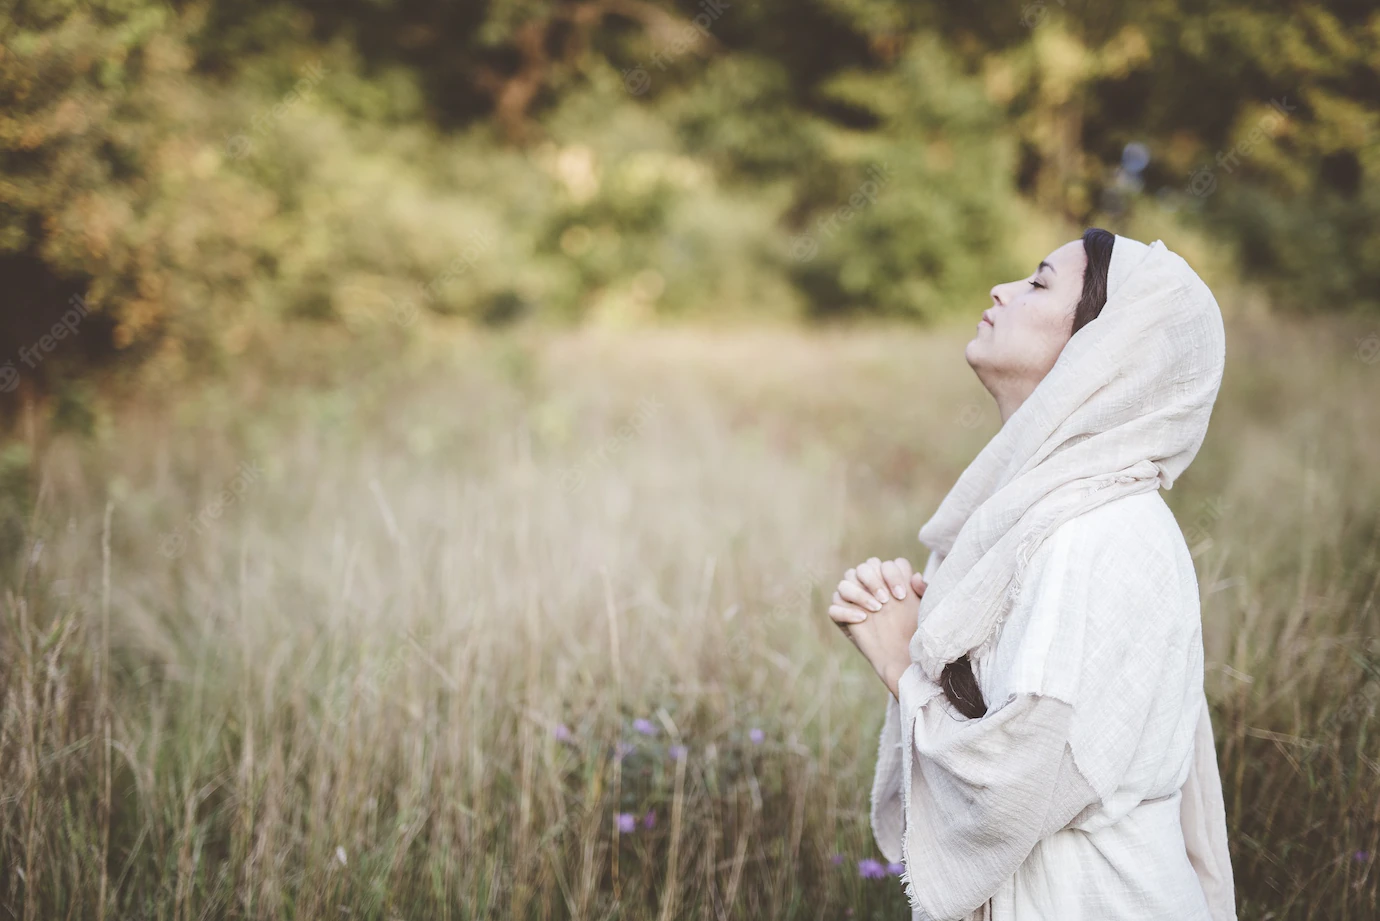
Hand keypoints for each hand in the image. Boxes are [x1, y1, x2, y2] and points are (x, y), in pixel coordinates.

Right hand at [828, 557, 926, 695]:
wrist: (904, 656)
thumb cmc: (914, 630)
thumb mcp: (922, 608)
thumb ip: (922, 590)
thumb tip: (914, 576)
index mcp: (887, 579)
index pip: (884, 564)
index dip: (892, 575)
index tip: (902, 595)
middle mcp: (868, 586)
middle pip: (863, 568)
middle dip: (874, 580)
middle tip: (886, 601)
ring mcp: (853, 600)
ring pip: (844, 584)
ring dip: (859, 593)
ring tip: (876, 609)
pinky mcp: (841, 616)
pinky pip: (834, 608)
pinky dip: (846, 611)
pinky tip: (862, 619)